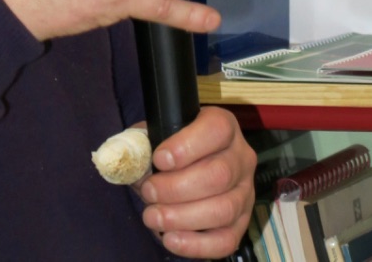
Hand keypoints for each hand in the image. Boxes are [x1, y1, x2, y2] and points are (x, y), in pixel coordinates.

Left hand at [138, 106, 255, 258]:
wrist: (186, 166)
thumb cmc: (171, 149)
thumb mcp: (156, 135)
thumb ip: (141, 144)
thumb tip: (127, 159)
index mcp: (224, 126)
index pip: (216, 129)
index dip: (186, 146)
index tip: (159, 159)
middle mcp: (241, 158)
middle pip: (218, 175)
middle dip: (176, 188)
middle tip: (148, 192)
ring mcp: (245, 192)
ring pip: (223, 209)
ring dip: (182, 217)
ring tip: (153, 217)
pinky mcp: (241, 223)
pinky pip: (226, 240)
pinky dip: (196, 245)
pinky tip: (170, 239)